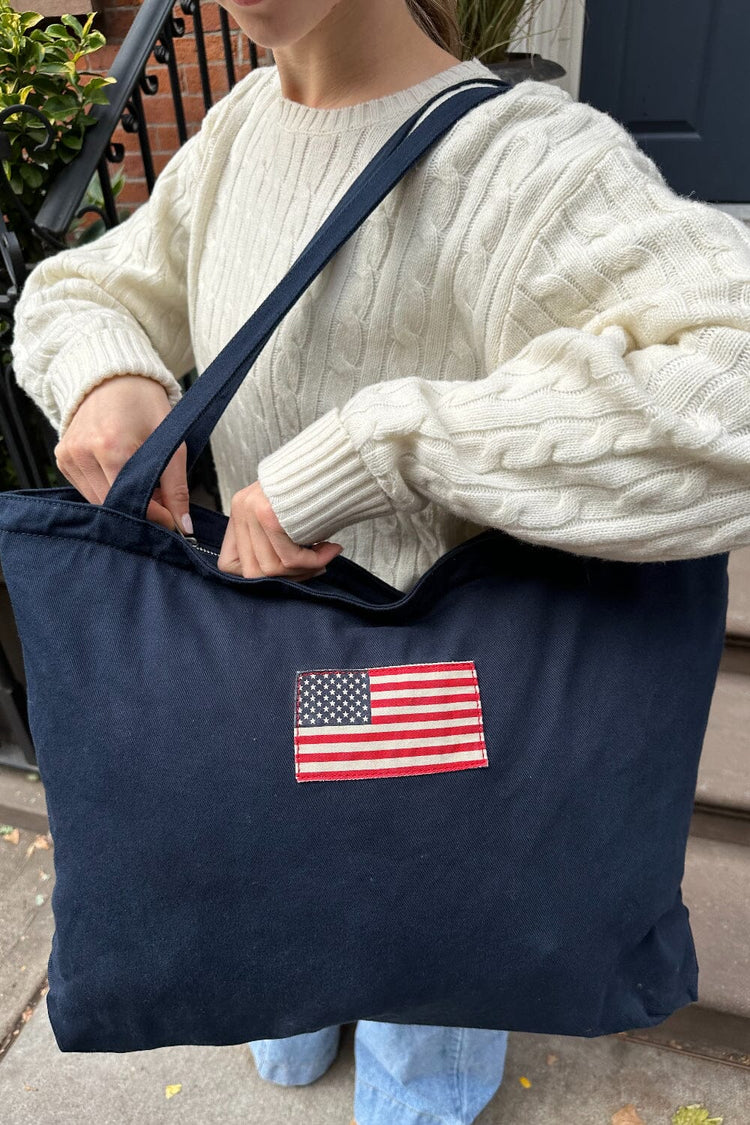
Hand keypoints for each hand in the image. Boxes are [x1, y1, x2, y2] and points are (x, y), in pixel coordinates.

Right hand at [54, 374, 189, 533]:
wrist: (114, 379)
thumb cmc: (145, 406)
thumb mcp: (171, 444)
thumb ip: (177, 487)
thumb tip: (184, 525)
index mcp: (111, 447)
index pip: (131, 501)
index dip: (154, 516)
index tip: (171, 520)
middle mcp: (83, 453)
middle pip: (112, 505)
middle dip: (138, 509)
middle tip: (159, 502)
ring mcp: (68, 456)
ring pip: (97, 501)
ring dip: (121, 501)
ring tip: (141, 484)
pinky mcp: (61, 458)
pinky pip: (85, 488)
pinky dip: (105, 489)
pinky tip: (118, 473)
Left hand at [218, 481, 341, 580]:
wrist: (333, 457)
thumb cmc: (315, 485)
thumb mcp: (287, 513)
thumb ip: (277, 542)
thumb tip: (286, 577)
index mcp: (239, 510)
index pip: (229, 564)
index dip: (257, 574)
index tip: (286, 569)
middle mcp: (241, 510)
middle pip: (253, 572)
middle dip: (288, 576)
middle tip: (314, 567)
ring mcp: (252, 513)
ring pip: (271, 568)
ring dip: (303, 569)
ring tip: (324, 556)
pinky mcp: (270, 516)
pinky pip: (289, 558)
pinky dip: (313, 561)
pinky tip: (331, 550)